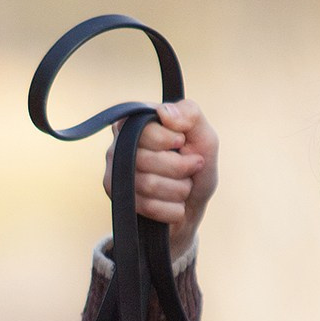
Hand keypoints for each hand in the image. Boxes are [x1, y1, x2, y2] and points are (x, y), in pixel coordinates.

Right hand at [104, 99, 217, 258]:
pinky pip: (148, 206)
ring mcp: (115, 173)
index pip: (145, 130)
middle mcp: (120, 144)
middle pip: (146, 159)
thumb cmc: (197, 164)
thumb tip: (164, 112)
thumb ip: (189, 115)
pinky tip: (176, 204)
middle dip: (180, 168)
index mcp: (138, 122)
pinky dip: (173, 208)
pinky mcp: (119, 199)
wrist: (194, 202)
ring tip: (185, 187)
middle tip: (192, 167)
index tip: (182, 143)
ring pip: (149, 184)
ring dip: (179, 189)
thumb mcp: (204, 135)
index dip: (171, 140)